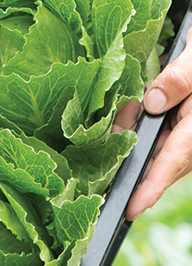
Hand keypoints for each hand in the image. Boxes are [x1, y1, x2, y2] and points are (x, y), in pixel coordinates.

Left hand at [123, 31, 191, 219]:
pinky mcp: (181, 119)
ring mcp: (189, 127)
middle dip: (131, 162)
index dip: (153, 186)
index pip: (176, 159)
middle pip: (162, 159)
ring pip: (158, 147)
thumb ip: (180, 78)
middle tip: (102, 165)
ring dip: (132, 140)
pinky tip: (127, 112)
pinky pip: (160, 132)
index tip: (133, 207)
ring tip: (115, 125)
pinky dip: (139, 126)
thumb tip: (152, 103)